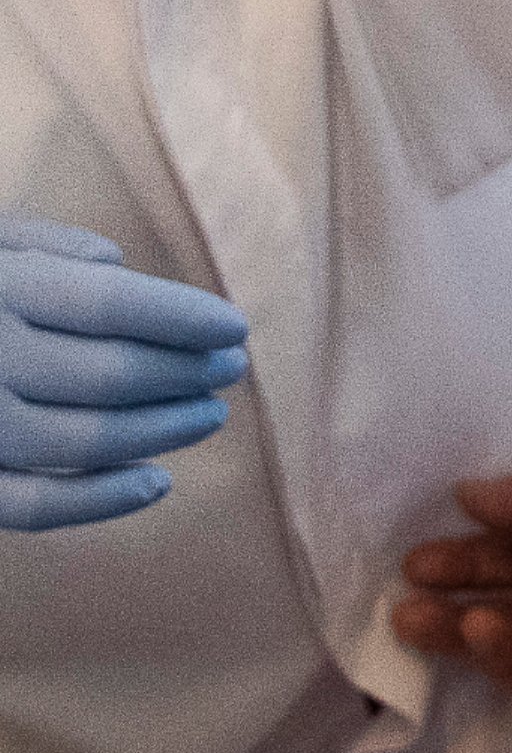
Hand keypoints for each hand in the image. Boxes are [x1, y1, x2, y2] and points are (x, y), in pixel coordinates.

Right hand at [0, 219, 249, 531]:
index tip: (235, 327)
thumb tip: (114, 267)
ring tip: (208, 415)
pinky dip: (102, 501)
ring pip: (86, 440)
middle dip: (185, 372)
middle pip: (112, 373)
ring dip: (161, 431)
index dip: (183, 317)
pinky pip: (35, 505)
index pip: (113, 304)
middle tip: (233, 368)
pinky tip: (155, 483)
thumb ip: (39, 246)